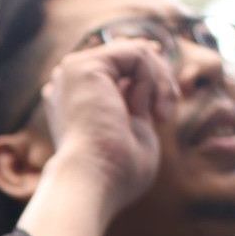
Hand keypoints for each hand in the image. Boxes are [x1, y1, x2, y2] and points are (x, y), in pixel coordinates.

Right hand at [36, 38, 178, 221]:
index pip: (115, 70)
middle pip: (126, 57)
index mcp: (76, 101)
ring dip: (160, 82)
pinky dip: (153, 80)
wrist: (93, 182)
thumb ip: (140, 102)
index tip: (163, 106)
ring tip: (161, 116)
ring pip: (135, 53)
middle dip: (157, 79)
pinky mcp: (83, 66)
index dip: (146, 75)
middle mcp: (69, 83)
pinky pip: (137, 54)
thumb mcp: (137, 131)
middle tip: (164, 115)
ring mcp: (72, 73)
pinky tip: (151, 110)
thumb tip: (149, 66)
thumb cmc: (116, 173)